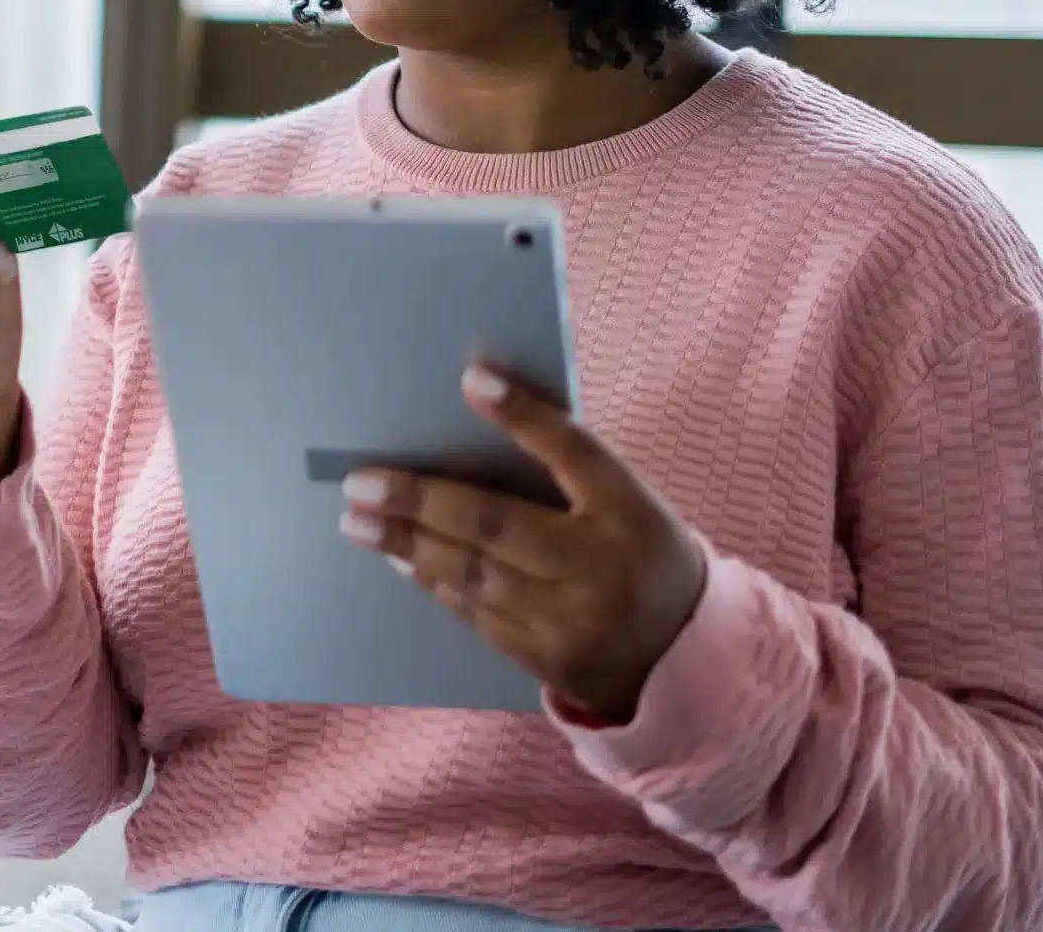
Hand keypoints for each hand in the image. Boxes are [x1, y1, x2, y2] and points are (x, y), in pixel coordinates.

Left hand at [338, 363, 707, 723]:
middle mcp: (603, 568)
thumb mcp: (624, 496)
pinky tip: (401, 560)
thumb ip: (564, 456)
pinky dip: (436, 583)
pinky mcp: (551, 662)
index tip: (469, 379)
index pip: (574, 450)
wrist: (683, 650)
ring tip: (359, 522)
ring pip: (474, 575)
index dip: (523, 415)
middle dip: (418, 501)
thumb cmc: (639, 550)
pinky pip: (479, 616)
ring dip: (409, 544)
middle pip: (496, 523)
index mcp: (630, 511)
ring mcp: (575, 623)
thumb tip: (479, 395)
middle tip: (359, 484)